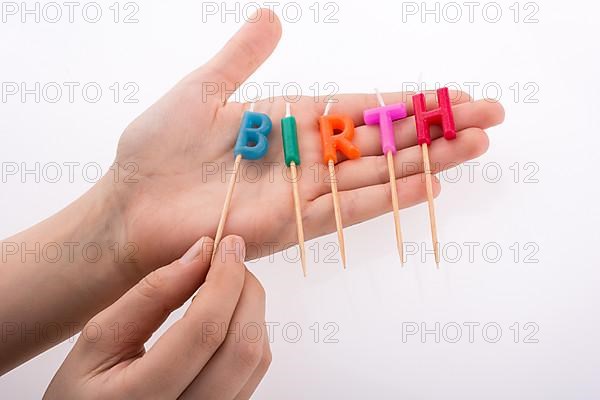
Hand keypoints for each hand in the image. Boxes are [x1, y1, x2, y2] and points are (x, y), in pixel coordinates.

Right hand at [44, 235, 270, 399]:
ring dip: (251, 308)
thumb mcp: (100, 337)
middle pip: (242, 347)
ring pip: (256, 360)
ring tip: (224, 283)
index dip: (224, 279)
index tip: (227, 243)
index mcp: (139, 397)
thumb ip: (149, 295)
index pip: (203, 331)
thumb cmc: (88, 386)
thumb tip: (200, 253)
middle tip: (230, 257)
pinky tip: (225, 313)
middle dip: (246, 289)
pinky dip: (249, 331)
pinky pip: (255, 370)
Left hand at [109, 8, 504, 270]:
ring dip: (427, 159)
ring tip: (475, 145)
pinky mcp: (293, 223)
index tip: (453, 93)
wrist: (132, 205)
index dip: (409, 100)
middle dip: (436, 128)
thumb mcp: (203, 90)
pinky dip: (388, 196)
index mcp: (292, 120)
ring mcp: (304, 191)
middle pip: (384, 140)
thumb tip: (271, 17)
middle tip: (490, 117)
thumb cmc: (158, 149)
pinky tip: (428, 184)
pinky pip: (349, 207)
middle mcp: (307, 156)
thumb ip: (242, 58)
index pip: (364, 107)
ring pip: (378, 172)